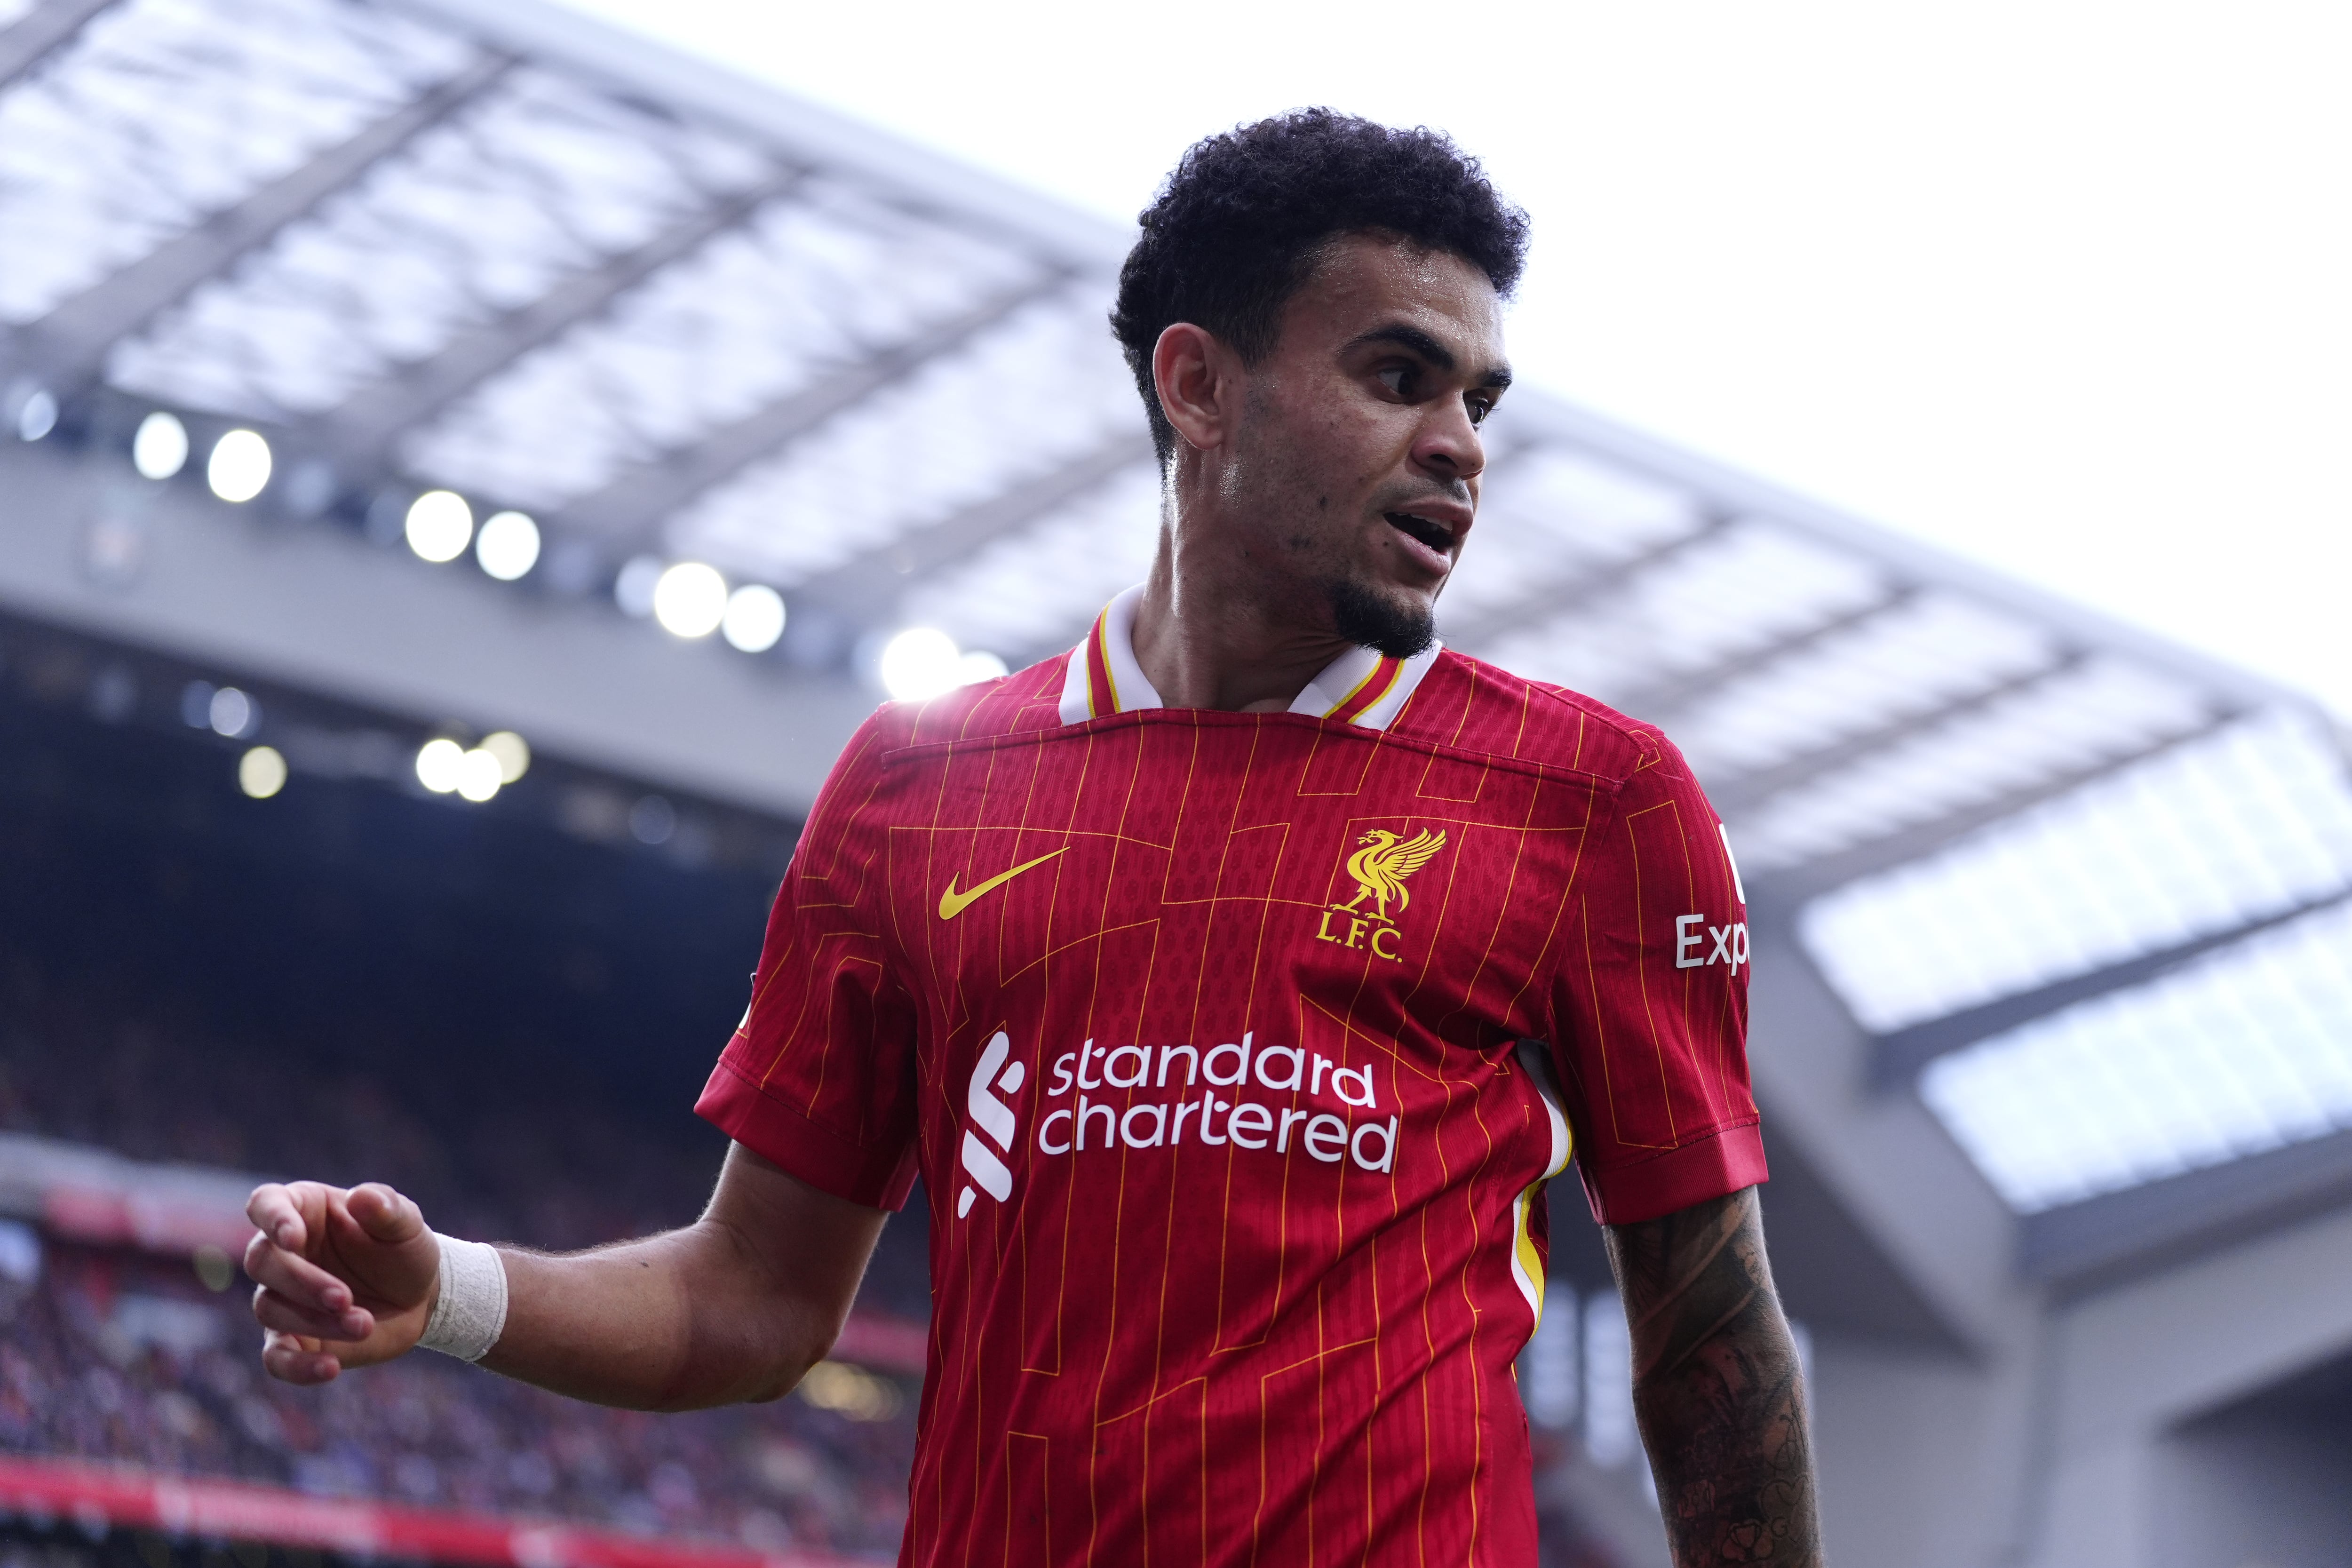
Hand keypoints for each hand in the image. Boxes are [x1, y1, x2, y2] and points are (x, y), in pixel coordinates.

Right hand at [244, 1181, 441, 1384]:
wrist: (418, 1296)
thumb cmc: (402, 1248)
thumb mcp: (405, 1224)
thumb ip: (387, 1208)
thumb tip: (362, 1197)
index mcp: (303, 1211)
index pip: (265, 1204)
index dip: (271, 1219)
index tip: (291, 1238)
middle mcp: (282, 1253)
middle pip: (262, 1262)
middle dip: (302, 1282)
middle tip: (344, 1298)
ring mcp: (282, 1298)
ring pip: (271, 1309)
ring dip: (315, 1320)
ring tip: (363, 1323)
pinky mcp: (292, 1339)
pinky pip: (276, 1358)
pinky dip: (297, 1366)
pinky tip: (330, 1369)